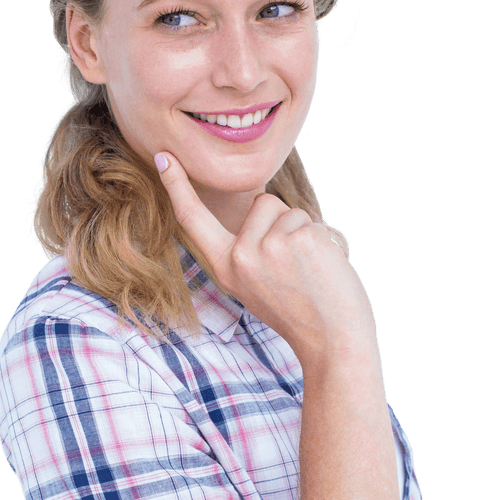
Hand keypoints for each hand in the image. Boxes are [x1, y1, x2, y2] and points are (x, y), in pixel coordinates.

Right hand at [155, 151, 378, 365]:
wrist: (333, 343)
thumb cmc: (302, 314)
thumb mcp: (259, 285)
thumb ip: (252, 251)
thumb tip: (265, 206)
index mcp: (225, 267)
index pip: (194, 220)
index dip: (177, 186)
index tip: (164, 156)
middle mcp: (240, 256)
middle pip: (263, 202)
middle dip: (285, 223)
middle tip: (297, 269)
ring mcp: (268, 247)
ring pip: (292, 211)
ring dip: (308, 235)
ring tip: (313, 274)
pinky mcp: (298, 240)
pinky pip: (316, 221)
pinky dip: (328, 242)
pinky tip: (327, 272)